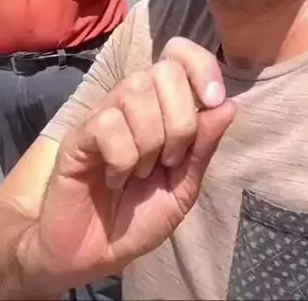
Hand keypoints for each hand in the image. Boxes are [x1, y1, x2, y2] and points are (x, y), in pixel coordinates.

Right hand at [20, 38, 235, 291]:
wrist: (91, 254)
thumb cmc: (137, 217)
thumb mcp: (183, 186)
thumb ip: (203, 147)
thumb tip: (229, 104)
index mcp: (160, 106)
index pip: (179, 53)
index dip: (201, 66)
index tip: (214, 100)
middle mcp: (131, 101)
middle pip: (165, 71)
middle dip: (181, 121)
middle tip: (169, 160)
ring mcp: (103, 114)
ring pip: (137, 91)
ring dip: (150, 142)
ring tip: (140, 172)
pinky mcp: (78, 135)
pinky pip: (108, 124)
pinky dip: (122, 158)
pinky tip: (115, 177)